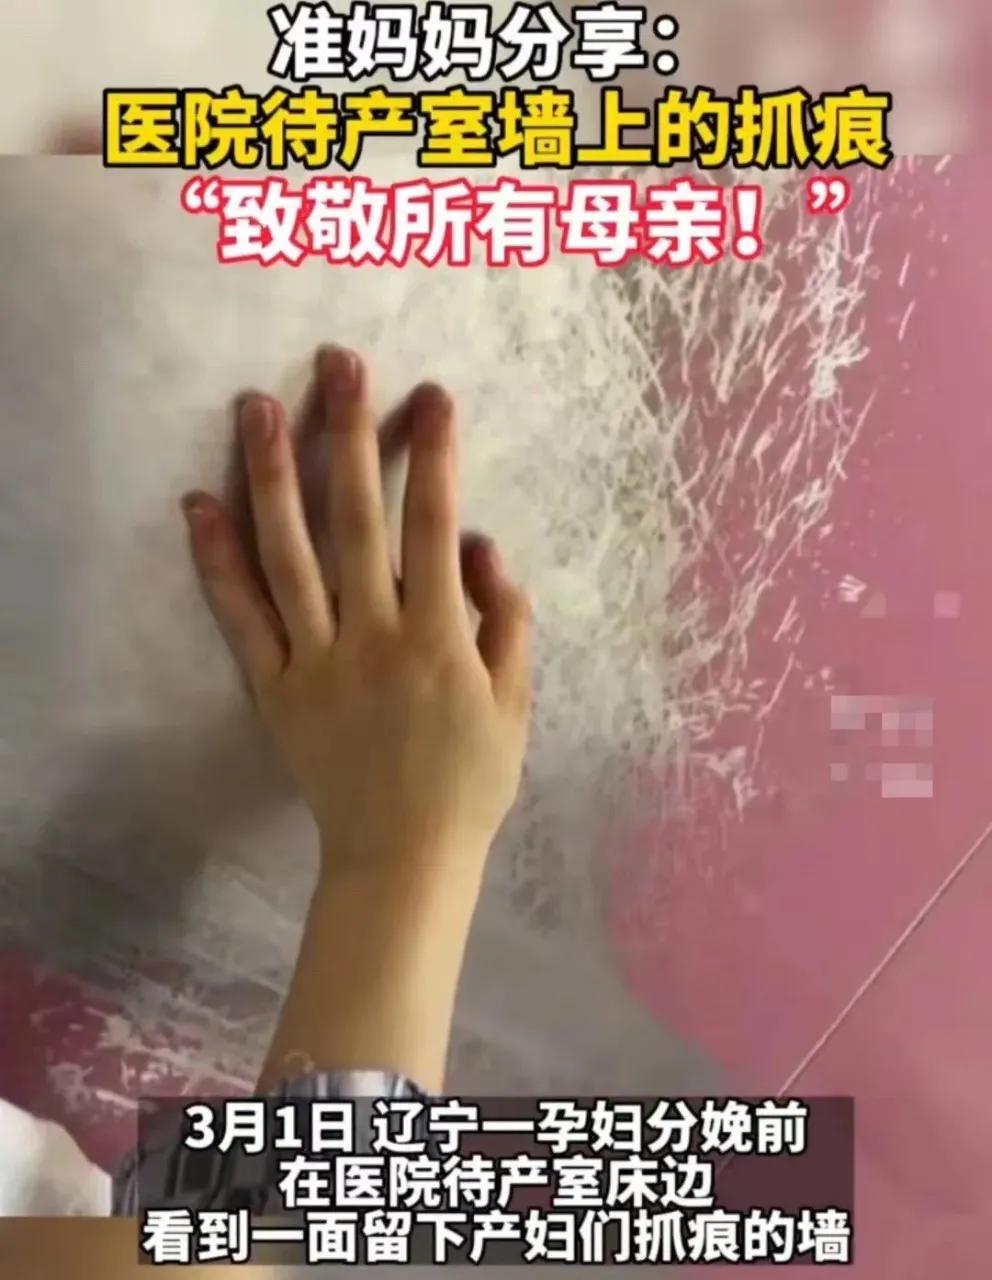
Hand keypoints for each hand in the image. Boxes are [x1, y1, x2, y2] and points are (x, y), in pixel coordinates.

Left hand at [183, 346, 532, 897]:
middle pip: (356, 519)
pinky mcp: (275, 687)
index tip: (432, 396)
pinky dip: (217, 563)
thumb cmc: (469, 781)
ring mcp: (317, 660)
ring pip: (289, 553)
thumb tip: (478, 544)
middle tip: (339, 363)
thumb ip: (505, 620)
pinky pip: (242, 618)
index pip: (435, 525)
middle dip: (350, 434)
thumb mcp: (516, 703)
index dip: (435, 456)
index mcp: (439, 636)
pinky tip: (198, 505)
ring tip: (259, 406)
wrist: (403, 857)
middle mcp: (374, 635)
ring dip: (274, 474)